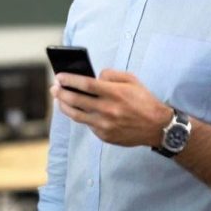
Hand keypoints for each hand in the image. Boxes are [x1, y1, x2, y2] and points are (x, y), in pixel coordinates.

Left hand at [51, 69, 171, 146]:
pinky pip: (88, 125)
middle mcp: (108, 110)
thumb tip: (94, 76)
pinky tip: (76, 110)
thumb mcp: (132, 80)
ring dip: (64, 106)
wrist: (157, 126)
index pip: (86, 85)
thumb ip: (111, 75)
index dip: (70, 80)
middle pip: (77, 100)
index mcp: (115, 93)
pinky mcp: (105, 136)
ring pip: (77, 115)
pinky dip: (81, 116)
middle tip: (54, 87)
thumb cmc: (144, 100)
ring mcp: (105, 125)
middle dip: (61, 92)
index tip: (59, 76)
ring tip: (59, 99)